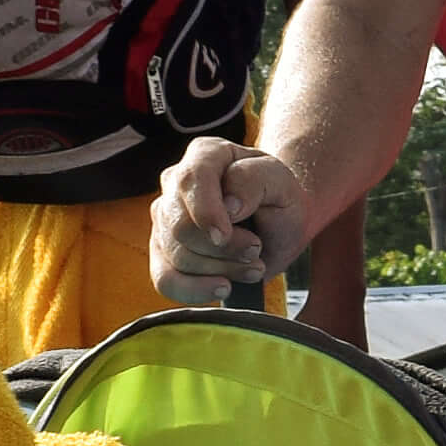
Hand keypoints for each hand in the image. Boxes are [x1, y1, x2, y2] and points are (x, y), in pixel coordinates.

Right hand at [152, 140, 302, 298]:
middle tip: (256, 250)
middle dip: (223, 249)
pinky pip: (164, 280)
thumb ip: (255, 181)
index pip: (191, 180)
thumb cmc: (278, 197)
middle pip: (181, 227)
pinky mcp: (164, 252)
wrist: (278, 223)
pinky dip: (195, 290)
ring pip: (177, 256)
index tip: (225, 236)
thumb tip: (228, 205)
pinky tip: (223, 288)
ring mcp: (165, 218)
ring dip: (222, 269)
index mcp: (204, 155)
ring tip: (253, 265)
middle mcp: (176, 183)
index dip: (206, 212)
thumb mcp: (281, 181)